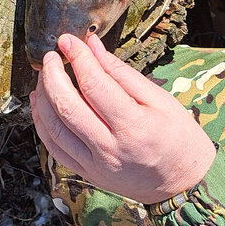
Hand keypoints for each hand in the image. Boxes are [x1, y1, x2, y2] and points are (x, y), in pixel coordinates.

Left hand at [30, 33, 216, 204]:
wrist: (182, 185)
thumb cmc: (177, 137)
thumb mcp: (159, 99)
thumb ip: (121, 73)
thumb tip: (93, 46)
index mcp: (134, 126)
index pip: (95, 85)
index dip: (78, 58)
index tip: (69, 40)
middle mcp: (111, 149)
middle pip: (68, 107)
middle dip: (53, 75)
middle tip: (52, 55)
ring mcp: (96, 165)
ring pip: (55, 129)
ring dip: (44, 97)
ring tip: (45, 74)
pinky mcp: (87, 174)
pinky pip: (54, 148)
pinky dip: (42, 123)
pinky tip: (42, 103)